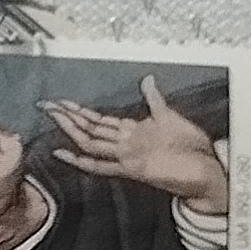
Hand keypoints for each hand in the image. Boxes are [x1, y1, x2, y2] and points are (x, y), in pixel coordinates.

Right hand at [45, 76, 227, 214]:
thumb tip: (147, 80)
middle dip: (67, 116)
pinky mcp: (132, 169)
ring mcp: (126, 156)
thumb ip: (154, 99)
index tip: (60, 102)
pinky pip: (102, 165)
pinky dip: (82, 160)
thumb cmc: (189, 146)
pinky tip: (65, 153)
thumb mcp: (169, 116)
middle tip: (46, 105)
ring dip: (71, 129)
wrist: (204, 170)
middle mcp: (124, 144)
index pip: (97, 120)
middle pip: (88, 129)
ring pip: (91, 142)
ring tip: (53, 117)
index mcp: (131, 132)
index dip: (78, 110)